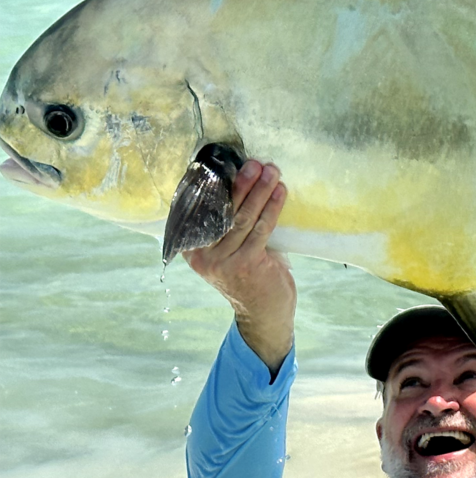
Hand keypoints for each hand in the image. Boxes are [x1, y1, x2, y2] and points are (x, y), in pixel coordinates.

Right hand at [184, 160, 296, 374]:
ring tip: (271, 171)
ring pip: (243, 217)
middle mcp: (203, 256)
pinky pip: (262, 228)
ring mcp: (224, 261)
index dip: (212, 184)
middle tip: (255, 163)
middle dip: (241, 183)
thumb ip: (228, 226)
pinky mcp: (247, 263)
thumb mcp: (229, 252)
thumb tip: (242, 183)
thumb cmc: (250, 278)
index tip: (223, 162)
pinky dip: (272, 207)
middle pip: (223, 210)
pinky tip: (280, 192)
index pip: (199, 210)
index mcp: (193, 250)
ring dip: (260, 191)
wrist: (264, 315)